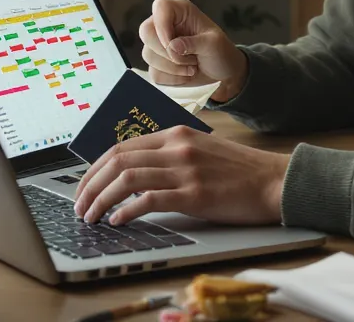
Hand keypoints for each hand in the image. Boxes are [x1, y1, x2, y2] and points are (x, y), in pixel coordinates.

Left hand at [72, 125, 289, 226]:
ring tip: (91, 217)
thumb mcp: (199, 151)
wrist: (274, 181)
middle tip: (79, 205)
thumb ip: (168, 156)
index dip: (94, 168)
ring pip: (126, 178)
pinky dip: (126, 210)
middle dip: (89, 185)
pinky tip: (118, 221)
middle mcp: (176, 147)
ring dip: (101, 199)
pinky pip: (149, 199)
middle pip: (116, 160)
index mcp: (175, 134)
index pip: (120, 146)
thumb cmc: (238, 171)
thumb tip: (131, 173)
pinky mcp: (195, 194)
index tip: (83, 187)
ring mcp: (185, 170)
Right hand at [139, 0, 246, 101]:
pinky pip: (154, 73)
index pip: (160, 7)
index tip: (173, 44)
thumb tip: (172, 46)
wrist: (222, 73)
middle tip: (190, 59)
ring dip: (173, 67)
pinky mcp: (157, 63)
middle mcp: (165, 24)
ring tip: (192, 66)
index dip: (162, 26)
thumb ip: (195, 43)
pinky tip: (185, 74)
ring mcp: (158, 44)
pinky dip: (171, 78)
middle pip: (146, 33)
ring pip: (148, 55)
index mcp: (180, 11)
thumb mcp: (214, 44)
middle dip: (167, 52)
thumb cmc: (221, 51)